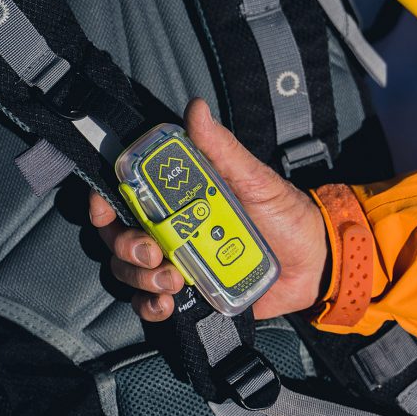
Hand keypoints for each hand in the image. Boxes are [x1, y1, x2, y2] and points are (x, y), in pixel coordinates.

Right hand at [89, 99, 328, 321]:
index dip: (104, 202)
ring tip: (173, 280)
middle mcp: (169, 229)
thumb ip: (222, 150)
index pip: (124, 196)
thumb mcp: (254, 179)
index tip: (104, 210)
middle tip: (152, 253)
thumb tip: (196, 109)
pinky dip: (150, 307)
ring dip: (141, 278)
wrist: (312, 263)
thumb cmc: (283, 213)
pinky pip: (152, 303)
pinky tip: (166, 304)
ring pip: (130, 272)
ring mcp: (176, 263)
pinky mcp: (189, 294)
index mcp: (178, 198)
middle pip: (118, 238)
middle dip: (125, 246)